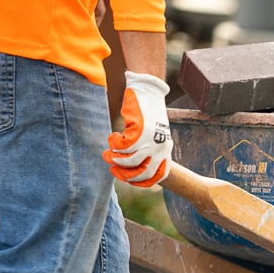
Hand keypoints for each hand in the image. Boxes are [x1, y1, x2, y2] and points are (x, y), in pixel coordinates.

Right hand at [103, 71, 171, 186]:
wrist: (149, 91)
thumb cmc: (148, 113)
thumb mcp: (154, 135)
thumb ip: (147, 150)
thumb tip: (130, 166)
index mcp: (165, 150)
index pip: (159, 176)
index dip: (142, 182)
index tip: (129, 180)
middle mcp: (161, 147)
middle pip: (142, 173)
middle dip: (124, 174)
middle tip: (113, 168)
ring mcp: (151, 140)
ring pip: (130, 161)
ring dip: (115, 158)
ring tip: (108, 153)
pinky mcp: (140, 131)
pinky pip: (123, 146)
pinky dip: (114, 144)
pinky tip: (113, 137)